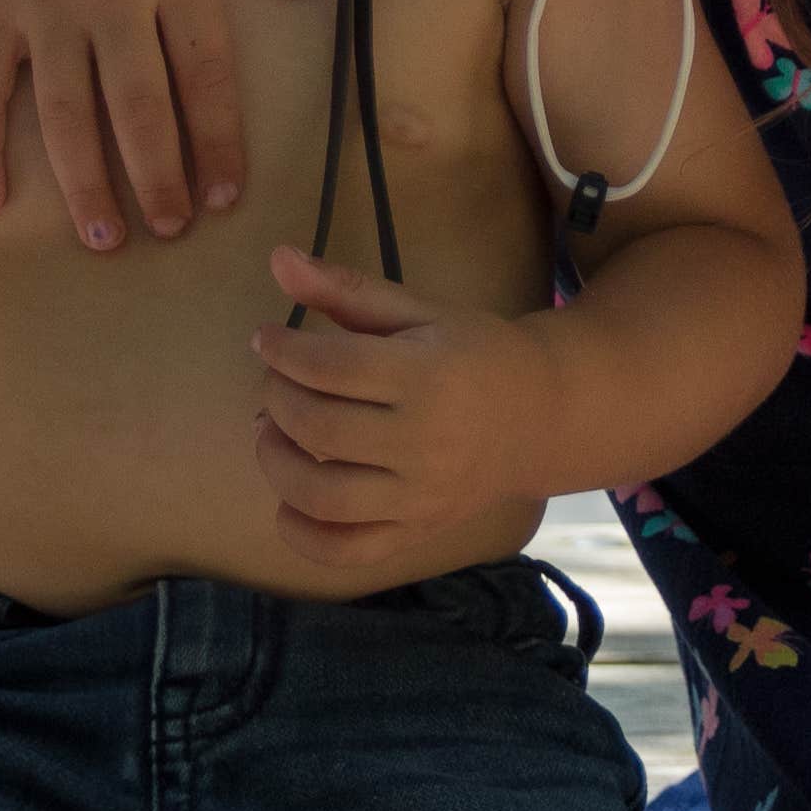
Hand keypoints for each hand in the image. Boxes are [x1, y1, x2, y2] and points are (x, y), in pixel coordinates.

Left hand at [249, 247, 552, 566]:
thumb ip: (348, 290)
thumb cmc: (475, 354)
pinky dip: (302, 534)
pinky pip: (346, 551)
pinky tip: (288, 501)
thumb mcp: (421, 312)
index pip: (330, 368)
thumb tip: (276, 259)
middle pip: (318, 428)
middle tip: (274, 382)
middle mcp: (425, 443)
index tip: (267, 340)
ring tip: (270, 433)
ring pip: (322, 495)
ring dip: (276, 462)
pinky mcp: (418, 532)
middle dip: (275, 399)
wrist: (543, 415)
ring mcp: (422, 497)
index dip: (282, 351)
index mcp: (428, 377)